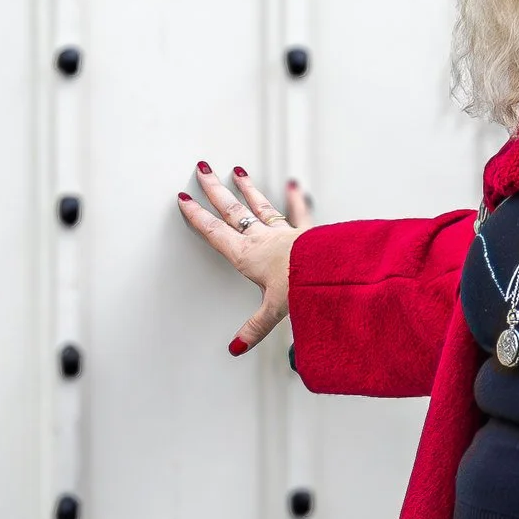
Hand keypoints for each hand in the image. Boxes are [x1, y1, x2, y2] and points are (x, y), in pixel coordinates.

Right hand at [177, 162, 309, 355]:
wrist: (333, 271)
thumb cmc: (302, 286)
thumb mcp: (273, 311)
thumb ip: (254, 328)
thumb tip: (237, 347)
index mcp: (248, 257)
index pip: (216, 233)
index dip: (198, 217)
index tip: (184, 200)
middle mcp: (262, 240)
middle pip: (233, 211)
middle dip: (215, 191)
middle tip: (203, 172)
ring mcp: (284, 233)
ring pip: (260, 206)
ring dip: (248, 189)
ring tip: (238, 171)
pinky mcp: (306, 232)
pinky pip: (299, 213)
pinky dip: (297, 200)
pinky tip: (295, 186)